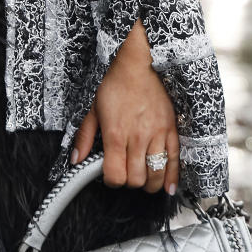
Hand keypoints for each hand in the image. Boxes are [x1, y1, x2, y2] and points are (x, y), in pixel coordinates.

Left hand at [70, 19, 179, 194]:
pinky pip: (175, 161)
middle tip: (126, 173)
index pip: (115, 176)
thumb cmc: (116, 85)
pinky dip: (172, 178)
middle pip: (136, 180)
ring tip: (143, 179)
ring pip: (155, 174)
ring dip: (149, 184)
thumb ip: (84, 137)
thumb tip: (76, 160)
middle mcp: (137, 138)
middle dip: (129, 183)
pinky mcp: (171, 130)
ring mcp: (156, 135)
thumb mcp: (93, 109)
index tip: (109, 175)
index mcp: (115, 134)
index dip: (111, 181)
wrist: (140, 65)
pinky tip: (167, 187)